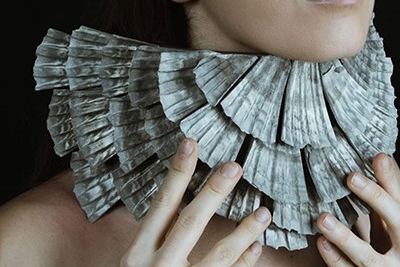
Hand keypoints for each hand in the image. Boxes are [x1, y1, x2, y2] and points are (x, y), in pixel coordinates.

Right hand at [124, 138, 270, 266]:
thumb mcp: (136, 264)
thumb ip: (156, 237)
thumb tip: (177, 200)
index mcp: (137, 255)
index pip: (160, 206)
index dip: (176, 174)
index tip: (191, 143)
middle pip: (189, 223)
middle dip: (213, 193)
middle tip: (235, 167)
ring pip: (217, 257)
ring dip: (244, 232)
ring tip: (264, 213)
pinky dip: (243, 262)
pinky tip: (256, 247)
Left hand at [313, 154, 399, 265]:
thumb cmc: (396, 261)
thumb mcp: (395, 237)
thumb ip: (384, 211)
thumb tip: (375, 166)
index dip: (392, 179)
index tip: (378, 156)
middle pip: (398, 221)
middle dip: (376, 197)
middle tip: (351, 177)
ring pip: (368, 256)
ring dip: (344, 236)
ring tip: (323, 218)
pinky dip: (335, 259)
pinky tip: (321, 244)